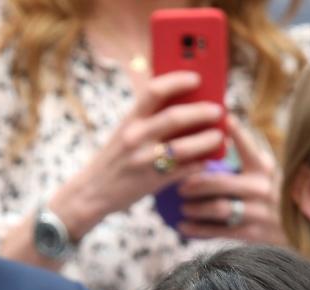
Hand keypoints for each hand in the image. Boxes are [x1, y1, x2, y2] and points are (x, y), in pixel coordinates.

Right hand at [52, 71, 222, 238]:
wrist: (91, 192)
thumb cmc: (113, 159)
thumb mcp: (124, 132)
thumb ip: (148, 118)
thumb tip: (184, 104)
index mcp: (129, 120)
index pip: (154, 91)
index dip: (178, 81)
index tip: (197, 78)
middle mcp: (135, 138)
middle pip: (175, 118)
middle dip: (202, 112)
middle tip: (218, 110)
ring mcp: (143, 161)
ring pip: (184, 147)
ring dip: (207, 140)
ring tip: (218, 136)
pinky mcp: (151, 182)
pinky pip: (183, 171)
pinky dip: (199, 164)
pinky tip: (208, 160)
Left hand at [175, 115, 283, 244]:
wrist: (302, 231)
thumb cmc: (278, 197)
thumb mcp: (272, 173)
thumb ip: (251, 157)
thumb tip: (223, 132)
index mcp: (265, 169)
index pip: (246, 148)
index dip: (234, 133)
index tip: (220, 121)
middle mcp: (262, 188)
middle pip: (220, 183)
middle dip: (196, 183)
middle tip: (180, 185)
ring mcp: (258, 212)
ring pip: (217, 208)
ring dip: (195, 207)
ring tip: (183, 206)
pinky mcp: (253, 233)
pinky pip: (219, 231)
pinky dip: (198, 229)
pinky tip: (183, 226)